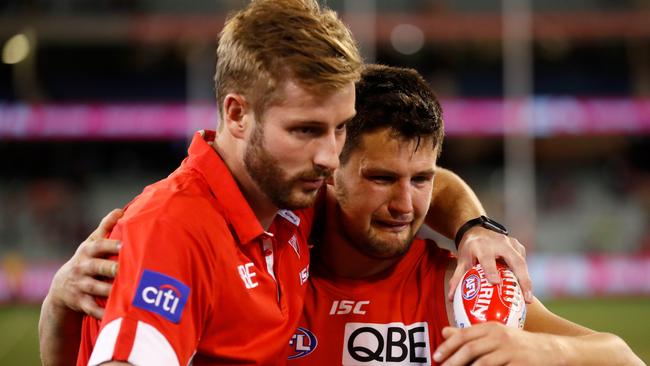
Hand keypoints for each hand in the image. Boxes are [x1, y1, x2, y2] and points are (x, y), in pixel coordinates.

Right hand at [46, 209, 122, 318]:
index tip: (125, 245)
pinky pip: (92, 308)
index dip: (111, 245)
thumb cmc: (85, 261)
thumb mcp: (90, 244)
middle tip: (125, 269)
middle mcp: (83, 268)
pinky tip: (113, 313)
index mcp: (88, 251)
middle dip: (111, 268)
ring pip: (96, 288)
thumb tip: (120, 210)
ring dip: (109, 290)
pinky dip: (102, 312)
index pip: (99, 246)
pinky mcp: (81, 302)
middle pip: (98, 267)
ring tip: (125, 291)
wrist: (61, 288)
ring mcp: (81, 286)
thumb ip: (105, 228)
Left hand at [433, 323, 558, 365]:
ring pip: (482, 362)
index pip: (464, 335)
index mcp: (491, 327)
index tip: (436, 356)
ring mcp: (511, 350)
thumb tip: (444, 331)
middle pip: (470, 349)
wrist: (552, 350)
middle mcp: (500, 336)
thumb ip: (470, 334)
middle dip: (453, 361)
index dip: (448, 346)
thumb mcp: (495, 335)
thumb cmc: (518, 343)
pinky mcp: (520, 363)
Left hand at [448, 227, 531, 302]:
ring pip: (522, 261)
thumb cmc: (469, 248)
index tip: (495, 283)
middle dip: (522, 279)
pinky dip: (525, 275)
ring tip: (528, 298)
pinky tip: (525, 289)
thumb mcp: (462, 260)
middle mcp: (498, 243)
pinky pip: (523, 261)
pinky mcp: (517, 245)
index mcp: (481, 246)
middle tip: (526, 297)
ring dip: (526, 280)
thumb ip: (458, 278)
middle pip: (514, 260)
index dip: (491, 270)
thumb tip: (451, 298)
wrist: (476, 229)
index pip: (487, 258)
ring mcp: (510, 242)